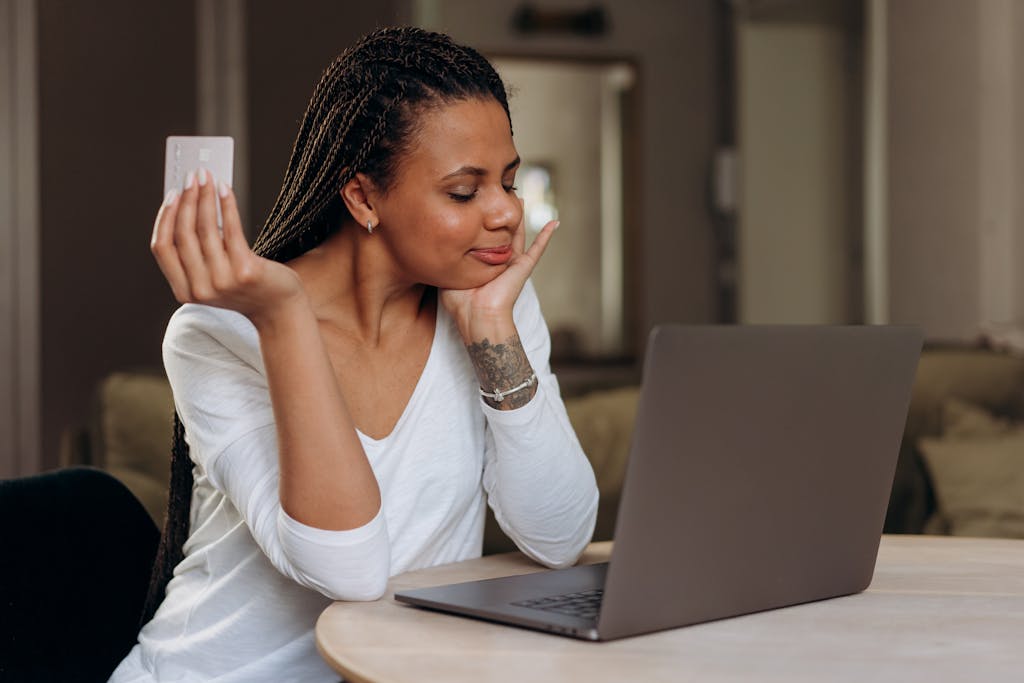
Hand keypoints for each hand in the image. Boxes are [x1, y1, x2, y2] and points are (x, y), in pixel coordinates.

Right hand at [151, 169, 304, 326]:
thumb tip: (188, 207)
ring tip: (208, 178)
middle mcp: (201, 289)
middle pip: (183, 234)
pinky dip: (226, 205)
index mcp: (185, 292)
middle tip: (193, 178)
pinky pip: (231, 229)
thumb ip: (195, 255)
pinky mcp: (245, 270)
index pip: (162, 248)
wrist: (278, 310)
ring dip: (205, 197)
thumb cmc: (245, 288)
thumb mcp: (211, 278)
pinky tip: (225, 190)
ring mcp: (223, 281)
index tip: (172, 196)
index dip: (164, 218)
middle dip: (186, 200)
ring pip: (205, 228)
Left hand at [440, 205, 558, 342]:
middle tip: (496, 192)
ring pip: (517, 234)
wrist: (477, 317)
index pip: (481, 237)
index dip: (478, 221)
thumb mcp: (447, 275)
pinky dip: (546, 236)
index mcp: (481, 263)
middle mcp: (497, 261)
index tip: (473, 202)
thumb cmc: (460, 303)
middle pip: (499, 231)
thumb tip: (432, 245)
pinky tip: (555, 223)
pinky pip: (538, 248)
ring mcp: (512, 263)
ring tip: (518, 197)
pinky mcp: (523, 267)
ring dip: (518, 216)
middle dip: (498, 213)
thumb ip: (445, 260)